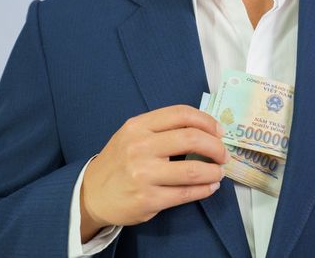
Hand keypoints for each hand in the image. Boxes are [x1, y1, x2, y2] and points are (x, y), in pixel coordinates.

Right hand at [79, 105, 228, 241]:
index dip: (207, 121)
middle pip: (191, 139)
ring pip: (193, 170)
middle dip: (216, 147)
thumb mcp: (133, 135)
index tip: (219, 131)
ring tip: (219, 172)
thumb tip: (206, 129)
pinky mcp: (148, 199)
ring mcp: (143, 174)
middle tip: (223, 154)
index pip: (182, 114)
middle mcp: (140, 147)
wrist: (91, 193)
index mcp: (138, 126)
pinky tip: (210, 186)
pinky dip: (205, 189)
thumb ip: (163, 128)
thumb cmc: (120, 161)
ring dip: (214, 171)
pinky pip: (186, 193)